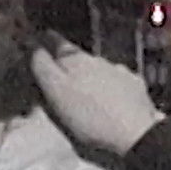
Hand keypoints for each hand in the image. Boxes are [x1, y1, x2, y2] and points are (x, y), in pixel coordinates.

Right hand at [30, 31, 164, 155]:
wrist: (135, 132)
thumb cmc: (89, 116)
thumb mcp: (57, 92)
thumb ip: (43, 67)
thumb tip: (34, 46)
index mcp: (76, 60)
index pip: (57, 43)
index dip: (47, 41)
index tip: (41, 37)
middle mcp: (99, 59)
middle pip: (79, 57)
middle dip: (70, 63)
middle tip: (63, 76)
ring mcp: (120, 70)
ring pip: (100, 68)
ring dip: (92, 75)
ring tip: (88, 92)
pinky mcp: (136, 85)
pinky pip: (120, 81)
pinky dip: (113, 86)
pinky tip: (113, 98)